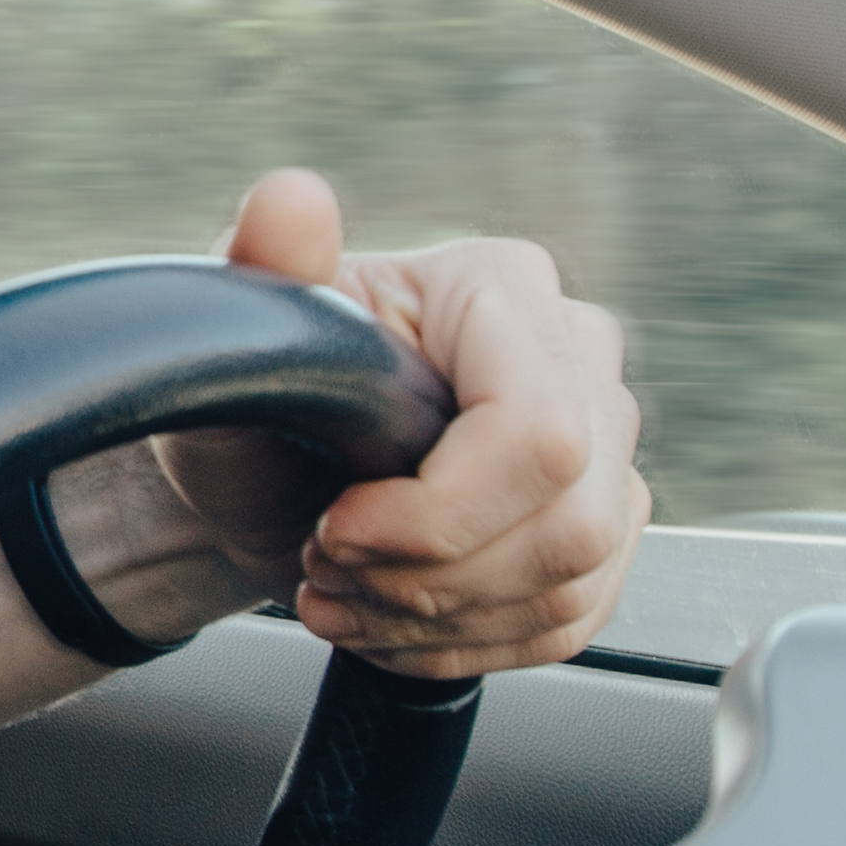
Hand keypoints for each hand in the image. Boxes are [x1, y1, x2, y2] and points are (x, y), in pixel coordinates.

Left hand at [156, 169, 647, 677]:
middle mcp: (578, 356)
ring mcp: (604, 444)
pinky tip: (390, 622)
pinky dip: (468, 643)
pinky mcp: (602, 525)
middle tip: (326, 568)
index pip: (540, 432)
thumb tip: (289, 201)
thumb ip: (265, 264)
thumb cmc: (253, 398)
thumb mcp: (240, 336)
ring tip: (344, 596)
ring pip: (575, 581)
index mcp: (503, 287)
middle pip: (572, 522)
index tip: (336, 529)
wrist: (259, 476)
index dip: (440, 514)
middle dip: (429, 579)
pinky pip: (574, 618)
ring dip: (437, 618)